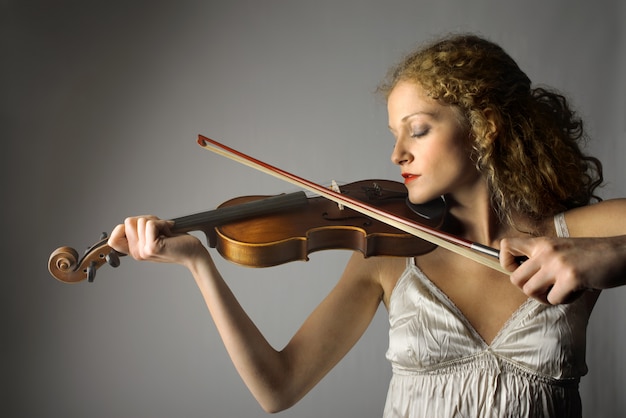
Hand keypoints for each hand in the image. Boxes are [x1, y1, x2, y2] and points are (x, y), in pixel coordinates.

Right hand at [108, 216, 208, 267]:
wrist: (193, 253)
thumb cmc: (177, 242)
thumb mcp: (154, 236)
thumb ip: (139, 231)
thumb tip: (128, 221)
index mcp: (135, 251)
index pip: (112, 240)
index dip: (122, 228)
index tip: (140, 227)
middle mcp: (137, 253)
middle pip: (129, 221)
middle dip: (147, 219)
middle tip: (160, 229)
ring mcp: (144, 251)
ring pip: (141, 221)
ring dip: (157, 221)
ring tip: (166, 232)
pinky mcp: (153, 247)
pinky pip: (151, 224)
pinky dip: (162, 223)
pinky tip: (169, 232)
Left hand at [500, 236, 625, 303]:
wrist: (621, 253)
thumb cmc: (592, 255)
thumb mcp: (560, 248)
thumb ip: (541, 258)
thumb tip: (521, 275)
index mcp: (542, 242)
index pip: (505, 246)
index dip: (506, 262)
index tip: (519, 270)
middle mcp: (546, 251)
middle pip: (514, 278)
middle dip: (528, 290)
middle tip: (546, 289)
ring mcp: (557, 263)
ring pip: (529, 291)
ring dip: (545, 297)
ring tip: (561, 290)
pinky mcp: (570, 277)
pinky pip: (553, 299)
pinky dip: (565, 301)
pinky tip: (577, 291)